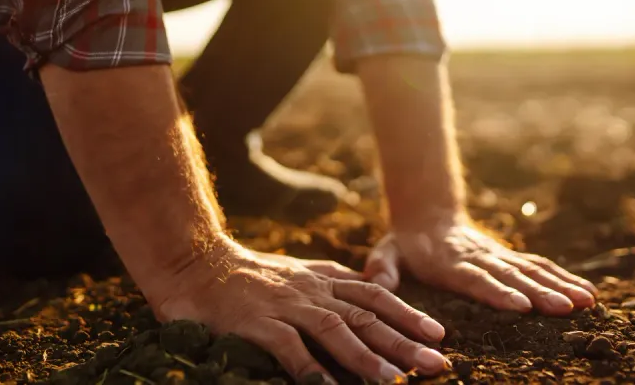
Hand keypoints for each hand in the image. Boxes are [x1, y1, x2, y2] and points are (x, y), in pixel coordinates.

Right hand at [150, 247, 449, 382]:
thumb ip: (331, 282)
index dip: (408, 314)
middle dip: (404, 341)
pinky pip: (289, 348)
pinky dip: (310, 369)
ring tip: (394, 381)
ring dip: (366, 357)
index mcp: (322, 278)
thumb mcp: (298, 272)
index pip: (375, 294)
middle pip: (366, 315)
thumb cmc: (247, 274)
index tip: (438, 333)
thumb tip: (368, 293)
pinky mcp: (257, 321)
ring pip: (335, 330)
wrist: (196, 261)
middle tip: (436, 363)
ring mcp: (285, 305)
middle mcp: (311, 290)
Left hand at [364, 221, 597, 315]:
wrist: (427, 216)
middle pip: (511, 276)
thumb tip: (378, 281)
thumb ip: (383, 267)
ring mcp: (497, 256)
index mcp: (450, 262)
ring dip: (559, 286)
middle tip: (564, 308)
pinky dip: (563, 278)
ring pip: (531, 270)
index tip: (520, 306)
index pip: (475, 279)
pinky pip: (539, 266)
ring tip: (585, 302)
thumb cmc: (405, 244)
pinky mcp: (508, 256)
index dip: (497, 292)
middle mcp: (479, 258)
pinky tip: (586, 292)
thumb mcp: (386, 252)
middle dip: (539, 292)